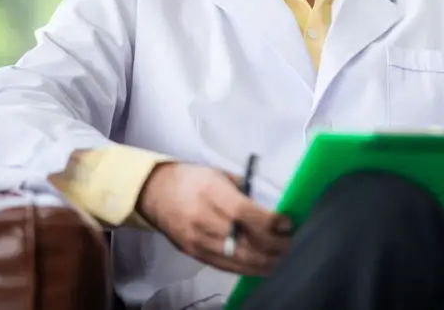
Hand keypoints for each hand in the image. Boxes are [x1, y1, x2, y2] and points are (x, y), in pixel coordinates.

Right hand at [137, 162, 291, 275]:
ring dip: (263, 262)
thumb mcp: (219, 175)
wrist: (155, 194)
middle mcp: (203, 218)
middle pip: (243, 240)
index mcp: (211, 192)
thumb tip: (271, 210)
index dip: (269, 222)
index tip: (287, 224)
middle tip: (288, 243)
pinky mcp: (193, 253)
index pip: (244, 213)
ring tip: (280, 258)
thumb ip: (244, 192)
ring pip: (235, 258)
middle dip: (271, 246)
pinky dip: (246, 269)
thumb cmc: (193, 180)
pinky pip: (224, 266)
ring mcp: (197, 239)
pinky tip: (262, 267)